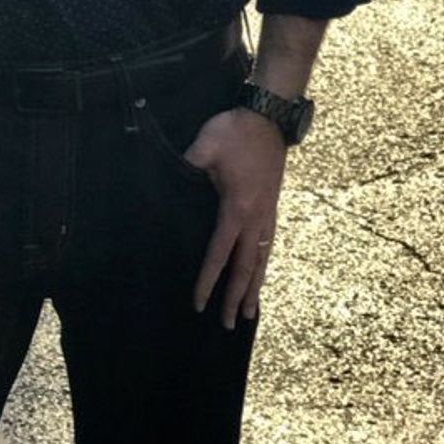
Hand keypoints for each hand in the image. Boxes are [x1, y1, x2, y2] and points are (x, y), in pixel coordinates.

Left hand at [186, 107, 287, 329]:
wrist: (268, 118)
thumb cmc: (234, 131)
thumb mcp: (205, 145)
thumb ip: (188, 166)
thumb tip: (171, 183)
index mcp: (237, 209)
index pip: (219, 254)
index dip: (209, 280)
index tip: (200, 304)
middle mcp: (256, 219)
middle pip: (245, 267)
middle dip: (236, 297)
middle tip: (229, 325)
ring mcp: (267, 214)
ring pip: (261, 260)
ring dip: (254, 288)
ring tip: (249, 313)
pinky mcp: (272, 207)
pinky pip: (268, 245)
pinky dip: (263, 266)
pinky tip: (260, 275)